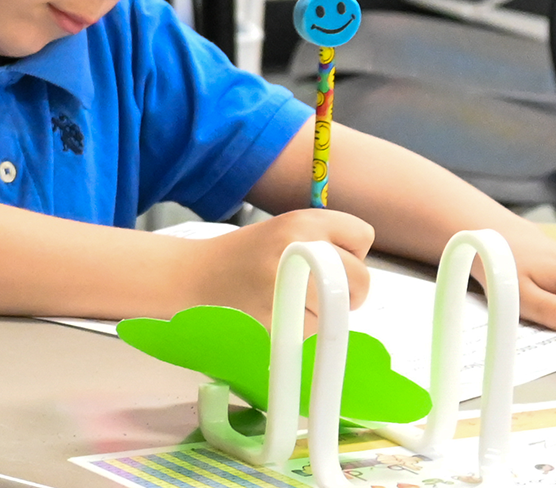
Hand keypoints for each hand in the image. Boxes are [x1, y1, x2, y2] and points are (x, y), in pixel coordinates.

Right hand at [191, 209, 374, 322]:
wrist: (193, 277)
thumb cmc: (245, 257)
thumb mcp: (284, 231)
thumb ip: (325, 243)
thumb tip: (360, 278)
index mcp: (301, 222)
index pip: (362, 236)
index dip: (350, 251)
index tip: (329, 259)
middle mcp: (297, 250)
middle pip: (360, 279)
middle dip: (349, 290)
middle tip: (321, 291)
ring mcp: (287, 287)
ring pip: (338, 311)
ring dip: (322, 313)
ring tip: (288, 301)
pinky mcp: (277, 321)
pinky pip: (313, 332)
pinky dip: (301, 330)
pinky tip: (275, 315)